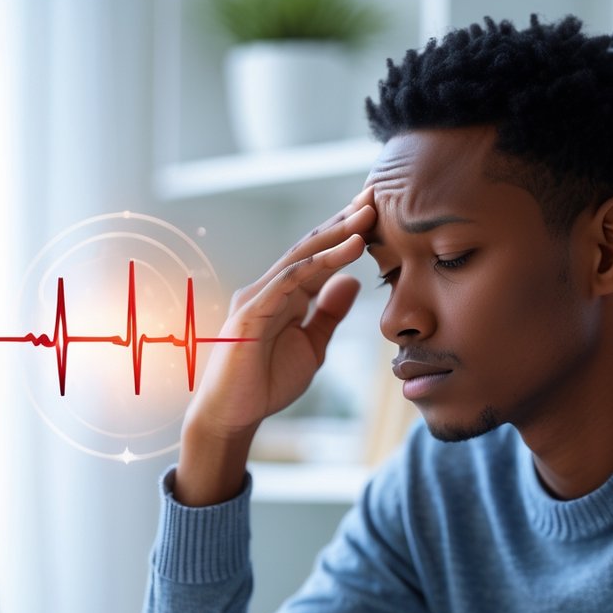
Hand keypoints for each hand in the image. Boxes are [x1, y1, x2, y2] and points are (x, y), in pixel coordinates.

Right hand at [174, 189, 376, 505]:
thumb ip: (328, 314)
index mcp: (284, 295)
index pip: (319, 256)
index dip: (346, 234)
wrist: (234, 416)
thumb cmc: (266, 383)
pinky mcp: (251, 312)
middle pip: (310, 246)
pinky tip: (349, 250)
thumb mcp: (311, 346)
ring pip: (302, 256)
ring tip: (367, 215)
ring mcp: (258, 297)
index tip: (378, 214)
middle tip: (375, 196)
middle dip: (343, 221)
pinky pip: (291, 281)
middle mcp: (269, 288)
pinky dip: (321, 263)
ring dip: (336, 234)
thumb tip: (352, 281)